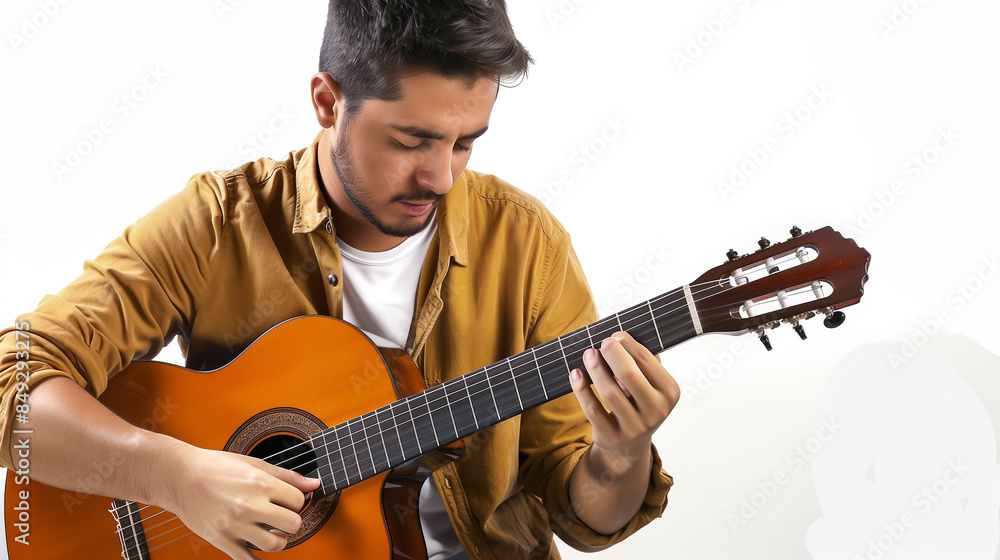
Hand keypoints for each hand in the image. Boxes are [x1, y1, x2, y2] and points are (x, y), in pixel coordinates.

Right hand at [159, 444, 320, 559]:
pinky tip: (257, 549)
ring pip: (275, 544)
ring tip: (272, 532)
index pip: (298, 500)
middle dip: (292, 521)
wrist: (180, 477)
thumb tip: (314, 483)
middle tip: (282, 517)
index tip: (288, 501)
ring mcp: (235, 525)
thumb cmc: (215, 467)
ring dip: (279, 540)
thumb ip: (287, 476)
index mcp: (260, 484)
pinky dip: (257, 559)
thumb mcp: (254, 463)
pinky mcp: (221, 539)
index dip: (296, 501)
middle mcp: (250, 505)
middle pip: (293, 523)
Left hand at [569, 332, 679, 467]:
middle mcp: (656, 412)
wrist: (630, 445)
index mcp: (669, 393)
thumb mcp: (649, 385)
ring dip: (595, 369)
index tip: (616, 336)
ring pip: (609, 393)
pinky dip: (581, 389)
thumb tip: (619, 338)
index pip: (648, 362)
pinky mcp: (611, 436)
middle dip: (613, 354)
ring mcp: (634, 427)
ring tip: (589, 354)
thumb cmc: (639, 404)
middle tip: (602, 343)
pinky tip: (576, 374)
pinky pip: (592, 409)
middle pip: (629, 375)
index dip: (629, 345)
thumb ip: (641, 363)